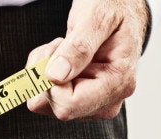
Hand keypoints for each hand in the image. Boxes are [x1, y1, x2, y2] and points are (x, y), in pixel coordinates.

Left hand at [26, 0, 148, 119]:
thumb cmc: (114, 11)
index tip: (59, 50)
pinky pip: (43, 97)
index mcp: (118, 84)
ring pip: (44, 103)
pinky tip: (61, 56)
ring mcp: (90, 104)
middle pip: (53, 106)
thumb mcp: (98, 19)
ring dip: (42, 72)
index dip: (51, 81)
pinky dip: (42, 74)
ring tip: (64, 47)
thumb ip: (79, 47)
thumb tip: (56, 76)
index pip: (68, 105)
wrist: (118, 10)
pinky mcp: (76, 101)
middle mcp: (106, 102)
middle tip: (62, 44)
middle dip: (46, 74)